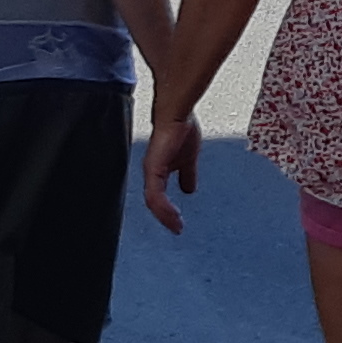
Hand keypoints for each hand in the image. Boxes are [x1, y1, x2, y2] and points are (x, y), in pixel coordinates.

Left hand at [141, 111, 201, 232]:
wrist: (177, 113)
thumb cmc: (181, 129)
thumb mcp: (189, 158)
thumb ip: (187, 174)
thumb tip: (189, 189)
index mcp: (158, 171)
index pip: (159, 197)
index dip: (166, 210)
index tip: (177, 222)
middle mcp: (152, 173)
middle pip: (154, 202)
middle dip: (165, 217)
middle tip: (176, 228)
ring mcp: (151, 171)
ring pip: (153, 202)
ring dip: (165, 216)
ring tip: (176, 225)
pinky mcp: (154, 169)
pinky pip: (155, 195)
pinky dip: (164, 208)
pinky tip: (173, 215)